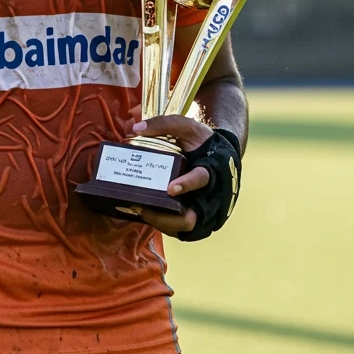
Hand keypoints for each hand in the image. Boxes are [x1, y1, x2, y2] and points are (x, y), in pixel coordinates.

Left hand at [123, 114, 214, 236]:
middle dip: (166, 218)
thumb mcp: (187, 127)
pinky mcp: (197, 219)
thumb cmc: (201, 141)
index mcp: (211, 170)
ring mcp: (205, 211)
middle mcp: (211, 196)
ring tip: (138, 210)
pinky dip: (163, 225)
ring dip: (161, 223)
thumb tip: (135, 128)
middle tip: (141, 208)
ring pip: (184, 228)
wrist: (218, 156)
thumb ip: (164, 124)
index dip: (187, 185)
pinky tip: (144, 214)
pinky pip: (180, 229)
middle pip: (191, 219)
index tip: (170, 188)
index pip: (201, 179)